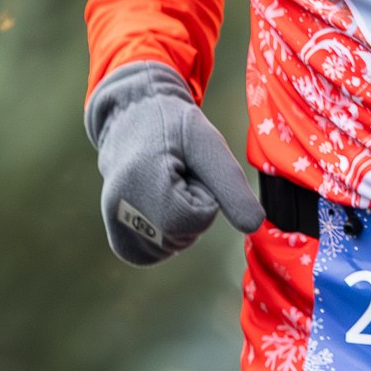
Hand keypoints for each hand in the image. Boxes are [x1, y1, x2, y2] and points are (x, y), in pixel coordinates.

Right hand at [86, 62, 263, 265]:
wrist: (131, 117)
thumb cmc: (173, 126)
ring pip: (174, 245)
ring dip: (179, 220)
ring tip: (163, 184)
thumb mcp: (207, 143)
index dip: (203, 193)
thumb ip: (231, 184)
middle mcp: (119, 209)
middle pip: (185, 234)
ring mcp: (116, 228)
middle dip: (191, 207)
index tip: (187, 168)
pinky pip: (159, 253)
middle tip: (175, 173)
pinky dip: (167, 234)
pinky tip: (155, 204)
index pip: (197, 218)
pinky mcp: (120, 241)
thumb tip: (254, 225)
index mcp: (141, 181)